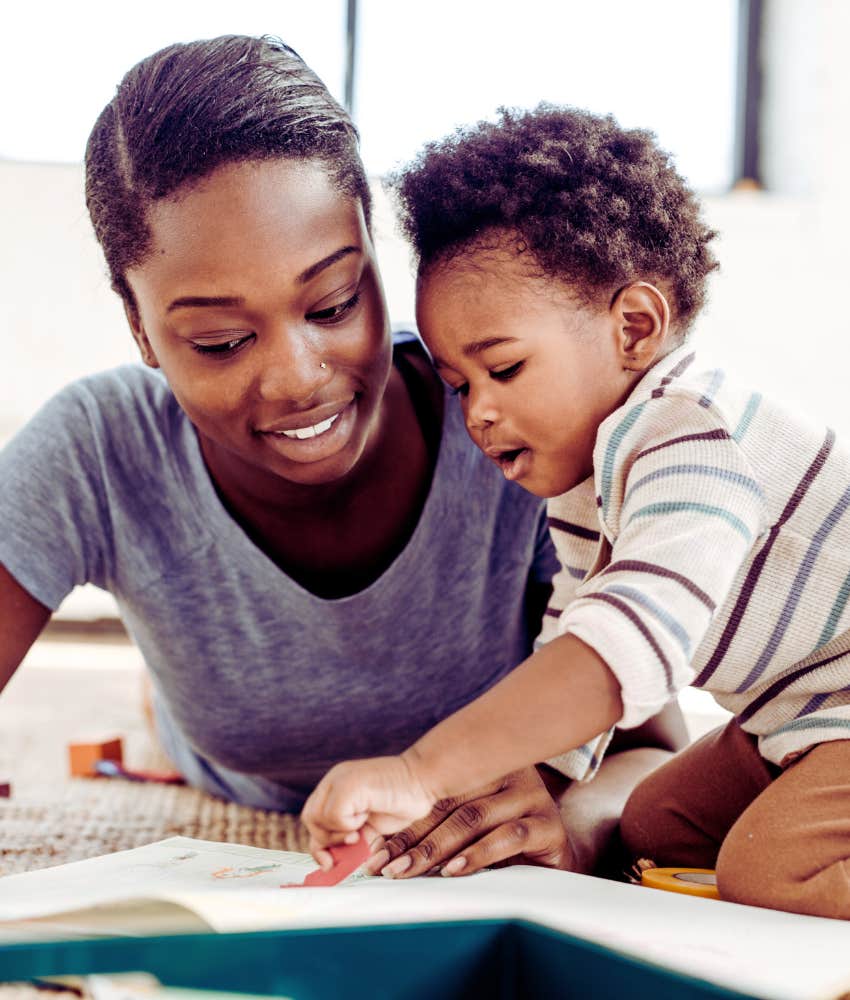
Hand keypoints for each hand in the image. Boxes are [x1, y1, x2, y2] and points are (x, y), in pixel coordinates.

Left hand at [301, 754, 434, 867]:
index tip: (328, 862)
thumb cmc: (402, 802)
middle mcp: (335, 779)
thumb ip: (351, 837)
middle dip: (328, 839)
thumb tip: (333, 863)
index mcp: (337, 786)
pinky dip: (347, 825)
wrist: (424, 780)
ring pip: (317, 817)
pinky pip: (333, 815)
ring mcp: (340, 779)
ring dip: (339, 832)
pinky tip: (365, 817)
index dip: (318, 843)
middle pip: (310, 818)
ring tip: (361, 829)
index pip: (312, 818)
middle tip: (353, 840)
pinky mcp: (349, 784)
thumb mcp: (369, 826)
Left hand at [365, 766, 573, 878]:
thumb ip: (435, 828)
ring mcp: (530, 797)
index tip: (376, 853)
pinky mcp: (548, 825)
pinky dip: (478, 854)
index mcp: (484, 770)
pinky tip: (454, 870)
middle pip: (451, 807)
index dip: (404, 826)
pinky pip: (509, 837)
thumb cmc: (505, 846)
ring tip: (411, 870)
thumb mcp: (469, 831)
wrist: (558, 864)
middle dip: (414, 840)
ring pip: (474, 819)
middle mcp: (508, 777)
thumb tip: (377, 847)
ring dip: (438, 848)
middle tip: (387, 867)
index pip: (436, 798)